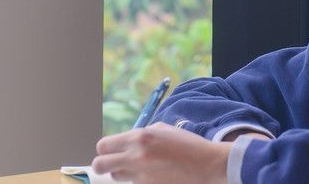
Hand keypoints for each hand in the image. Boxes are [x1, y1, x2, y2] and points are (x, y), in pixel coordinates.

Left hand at [92, 122, 232, 183]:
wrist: (208, 165)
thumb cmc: (187, 145)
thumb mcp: (162, 130)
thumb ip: (139, 134)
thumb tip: (123, 142)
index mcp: (139, 138)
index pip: (103, 146)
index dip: (106, 149)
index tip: (112, 150)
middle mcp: (136, 157)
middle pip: (100, 165)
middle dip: (104, 164)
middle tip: (114, 163)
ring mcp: (142, 176)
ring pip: (116, 177)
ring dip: (123, 172)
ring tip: (140, 168)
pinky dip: (139, 180)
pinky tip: (154, 175)